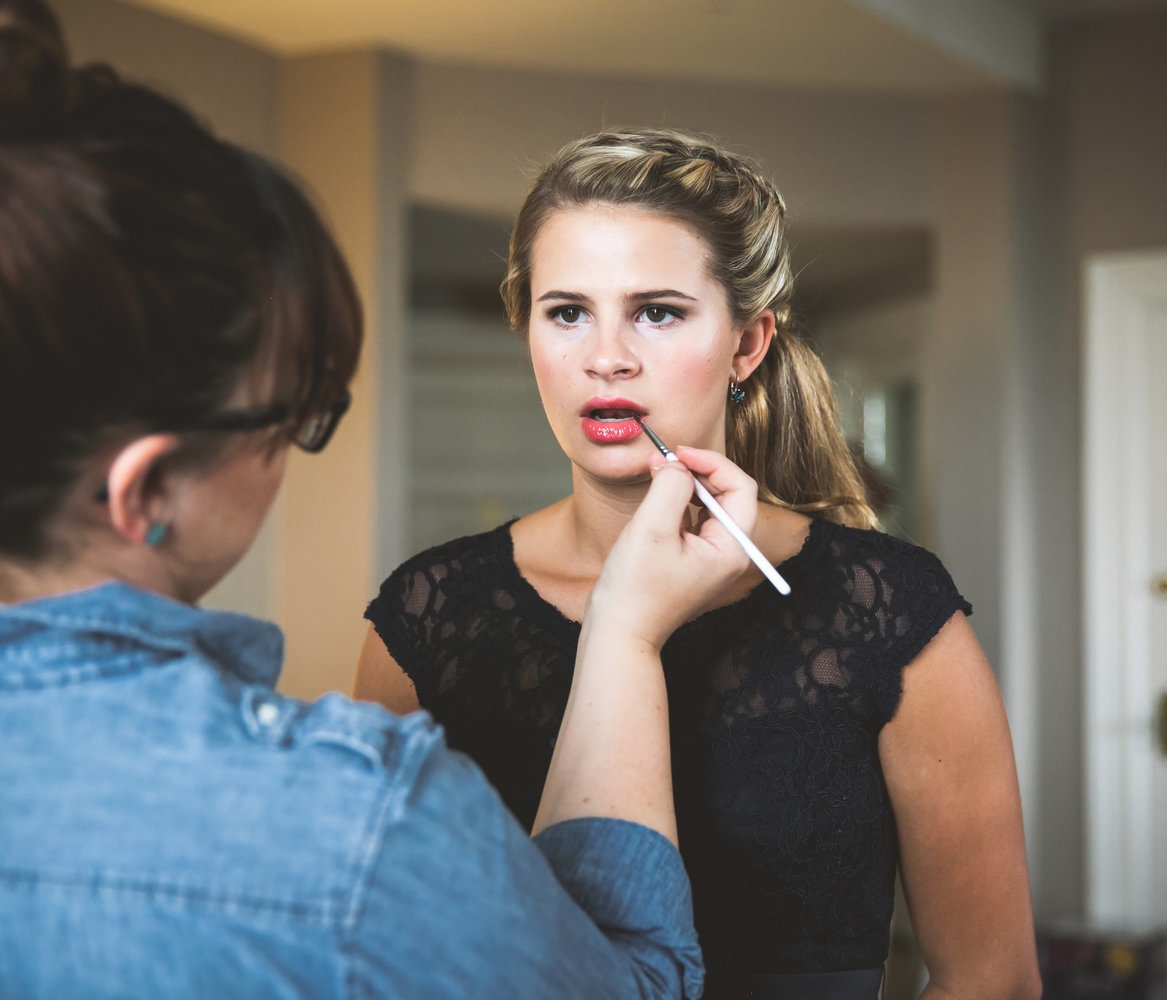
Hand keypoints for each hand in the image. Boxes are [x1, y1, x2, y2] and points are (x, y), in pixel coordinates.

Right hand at [588, 446, 756, 649]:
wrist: (619, 632)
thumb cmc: (635, 589)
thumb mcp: (652, 528)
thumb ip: (670, 486)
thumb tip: (676, 463)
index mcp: (731, 548)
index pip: (740, 487)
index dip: (711, 462)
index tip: (678, 453)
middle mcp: (728, 553)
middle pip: (727, 494)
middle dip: (697, 471)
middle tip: (663, 460)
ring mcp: (711, 558)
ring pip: (710, 505)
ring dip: (685, 485)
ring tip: (657, 475)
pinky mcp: (692, 560)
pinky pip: (693, 520)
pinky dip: (677, 503)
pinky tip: (654, 502)